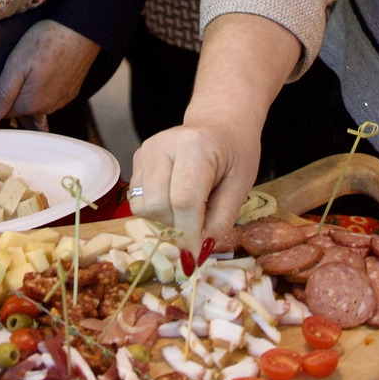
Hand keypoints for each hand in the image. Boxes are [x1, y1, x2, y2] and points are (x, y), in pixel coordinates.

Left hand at [0, 19, 99, 125]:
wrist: (81, 30)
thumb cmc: (47, 42)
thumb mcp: (16, 64)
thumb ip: (2, 93)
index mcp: (30, 104)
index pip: (4, 111)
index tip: (0, 77)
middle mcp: (47, 108)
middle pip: (21, 107)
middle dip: (14, 92)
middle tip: (17, 67)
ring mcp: (61, 100)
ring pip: (36, 101)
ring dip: (30, 89)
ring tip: (32, 65)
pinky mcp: (71, 91)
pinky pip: (51, 94)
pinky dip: (46, 85)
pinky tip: (46, 68)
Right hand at [130, 120, 259, 254]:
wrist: (220, 123)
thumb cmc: (235, 153)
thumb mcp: (241, 185)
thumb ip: (221, 219)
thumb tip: (199, 251)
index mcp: (195, 147)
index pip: (184, 200)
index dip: (189, 233)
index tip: (195, 256)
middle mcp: (163, 146)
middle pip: (157, 205)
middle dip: (176, 228)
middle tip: (197, 229)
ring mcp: (146, 151)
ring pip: (142, 206)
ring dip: (164, 220)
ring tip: (187, 211)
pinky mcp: (137, 159)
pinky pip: (138, 199)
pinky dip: (156, 210)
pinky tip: (174, 199)